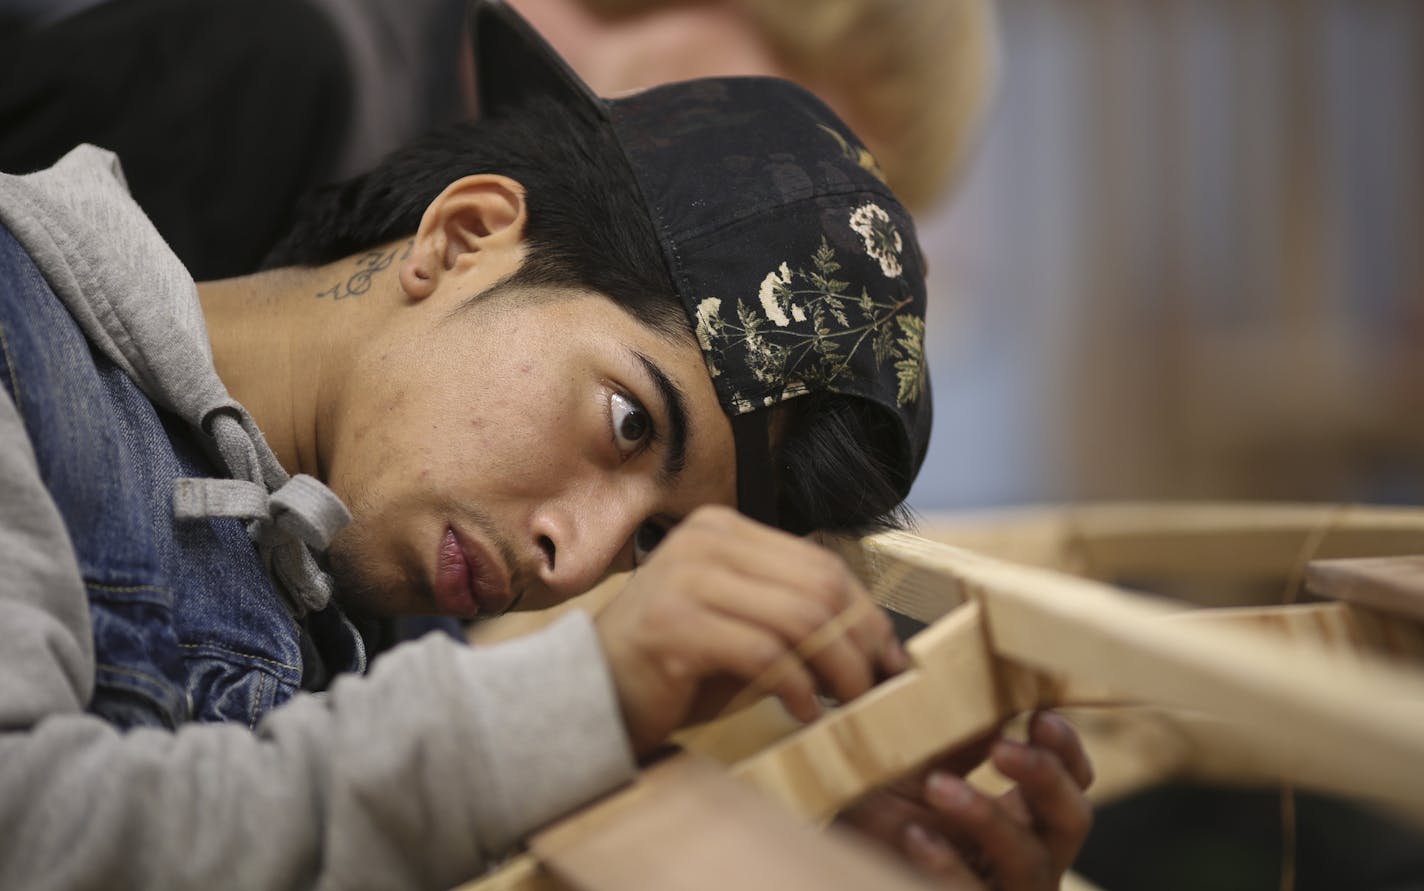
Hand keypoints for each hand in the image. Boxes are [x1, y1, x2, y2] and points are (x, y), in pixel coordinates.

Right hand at [595, 506, 907, 755]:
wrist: (589, 694)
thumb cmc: (673, 667)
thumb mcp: (738, 625)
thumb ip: (792, 617)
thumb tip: (877, 642)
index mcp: (722, 530)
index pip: (820, 563)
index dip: (865, 613)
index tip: (890, 659)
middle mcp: (703, 542)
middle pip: (818, 585)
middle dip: (860, 642)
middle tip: (876, 686)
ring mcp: (685, 579)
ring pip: (799, 617)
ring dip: (837, 668)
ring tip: (847, 702)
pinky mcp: (674, 625)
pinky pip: (763, 653)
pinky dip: (797, 686)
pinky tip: (802, 711)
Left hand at [837, 712, 1094, 888]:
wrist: (841, 873)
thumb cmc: (880, 822)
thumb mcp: (907, 767)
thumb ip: (931, 728)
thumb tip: (921, 660)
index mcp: (1022, 816)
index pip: (1073, 781)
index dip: (1066, 747)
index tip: (1038, 713)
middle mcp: (1025, 858)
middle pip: (1073, 819)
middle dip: (1046, 776)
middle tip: (1002, 746)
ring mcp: (1001, 890)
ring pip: (1030, 862)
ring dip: (988, 816)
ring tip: (938, 784)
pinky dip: (946, 864)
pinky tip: (916, 837)